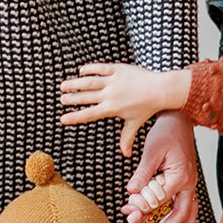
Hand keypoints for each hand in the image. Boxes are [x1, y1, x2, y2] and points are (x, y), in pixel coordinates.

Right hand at [59, 62, 190, 144]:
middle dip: (72, 99)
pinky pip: (101, 68)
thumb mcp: (134, 123)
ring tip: (63, 85)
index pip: (89, 114)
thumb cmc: (147, 107)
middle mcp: (110, 95)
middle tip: (61, 99)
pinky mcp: (118, 69)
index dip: (75, 117)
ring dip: (75, 83)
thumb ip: (127, 138)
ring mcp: (114, 81)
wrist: (160, 89)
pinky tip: (81, 70)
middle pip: (86, 97)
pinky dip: (90, 69)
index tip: (62, 119)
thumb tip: (125, 155)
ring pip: (89, 81)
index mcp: (111, 109)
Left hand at [123, 112, 199, 222]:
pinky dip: (184, 215)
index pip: (160, 201)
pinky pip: (189, 202)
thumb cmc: (166, 131)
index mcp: (180, 176)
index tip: (128, 212)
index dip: (143, 208)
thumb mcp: (151, 151)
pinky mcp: (187, 180)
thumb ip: (143, 174)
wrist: (179, 118)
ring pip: (190, 211)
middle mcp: (189, 182)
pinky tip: (176, 222)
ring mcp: (190, 182)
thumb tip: (132, 192)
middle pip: (182, 213)